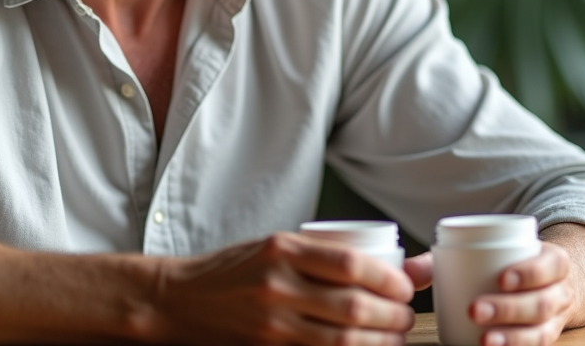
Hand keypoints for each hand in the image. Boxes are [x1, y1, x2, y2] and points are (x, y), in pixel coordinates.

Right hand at [151, 232, 416, 345]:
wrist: (180, 300)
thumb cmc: (235, 270)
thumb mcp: (279, 247)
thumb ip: (331, 255)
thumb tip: (404, 263)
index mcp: (281, 250)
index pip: (350, 264)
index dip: (389, 280)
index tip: (404, 286)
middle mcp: (276, 286)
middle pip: (353, 307)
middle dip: (393, 316)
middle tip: (404, 316)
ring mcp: (271, 324)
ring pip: (342, 341)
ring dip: (380, 343)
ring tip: (392, 338)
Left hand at [402, 247, 572, 345]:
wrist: (547, 284)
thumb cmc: (504, 266)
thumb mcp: (484, 254)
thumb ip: (443, 261)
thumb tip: (405, 272)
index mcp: (552, 262)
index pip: (549, 265)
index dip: (530, 273)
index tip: (501, 279)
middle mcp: (560, 292)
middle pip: (543, 303)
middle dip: (509, 309)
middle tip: (475, 310)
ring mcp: (556, 320)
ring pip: (542, 332)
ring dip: (513, 338)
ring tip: (484, 340)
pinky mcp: (547, 338)